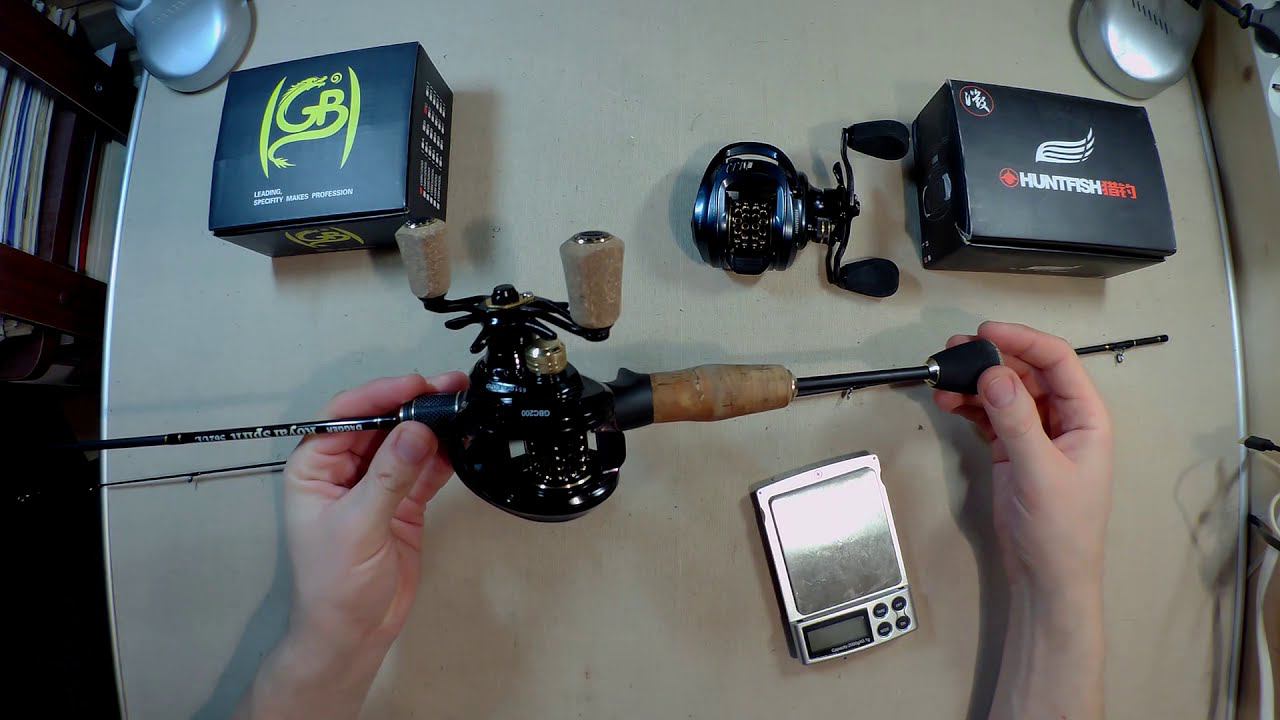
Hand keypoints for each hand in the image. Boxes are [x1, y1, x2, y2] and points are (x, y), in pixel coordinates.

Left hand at [237, 372, 467, 719]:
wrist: (352, 634)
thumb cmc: (334, 585)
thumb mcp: (358, 526)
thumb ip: (389, 477)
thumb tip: (416, 431)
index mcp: (315, 467)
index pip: (345, 416)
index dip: (379, 395)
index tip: (414, 385)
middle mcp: (344, 469)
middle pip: (380, 422)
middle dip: (413, 403)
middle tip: (448, 388)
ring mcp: (377, 485)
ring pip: (407, 441)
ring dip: (434, 424)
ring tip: (463, 404)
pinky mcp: (404, 502)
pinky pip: (426, 468)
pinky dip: (445, 454)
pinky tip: (464, 439)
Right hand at [933, 322, 1111, 719]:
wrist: (1047, 577)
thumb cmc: (1061, 529)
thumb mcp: (1040, 471)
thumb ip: (1018, 421)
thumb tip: (994, 374)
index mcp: (1087, 417)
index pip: (1057, 362)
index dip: (1023, 340)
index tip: (985, 332)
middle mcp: (1063, 418)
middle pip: (1027, 371)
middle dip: (992, 358)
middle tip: (955, 350)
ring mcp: (1036, 433)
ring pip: (1004, 391)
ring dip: (975, 381)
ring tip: (944, 376)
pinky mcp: (1012, 450)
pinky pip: (990, 415)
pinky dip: (969, 405)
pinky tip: (948, 401)